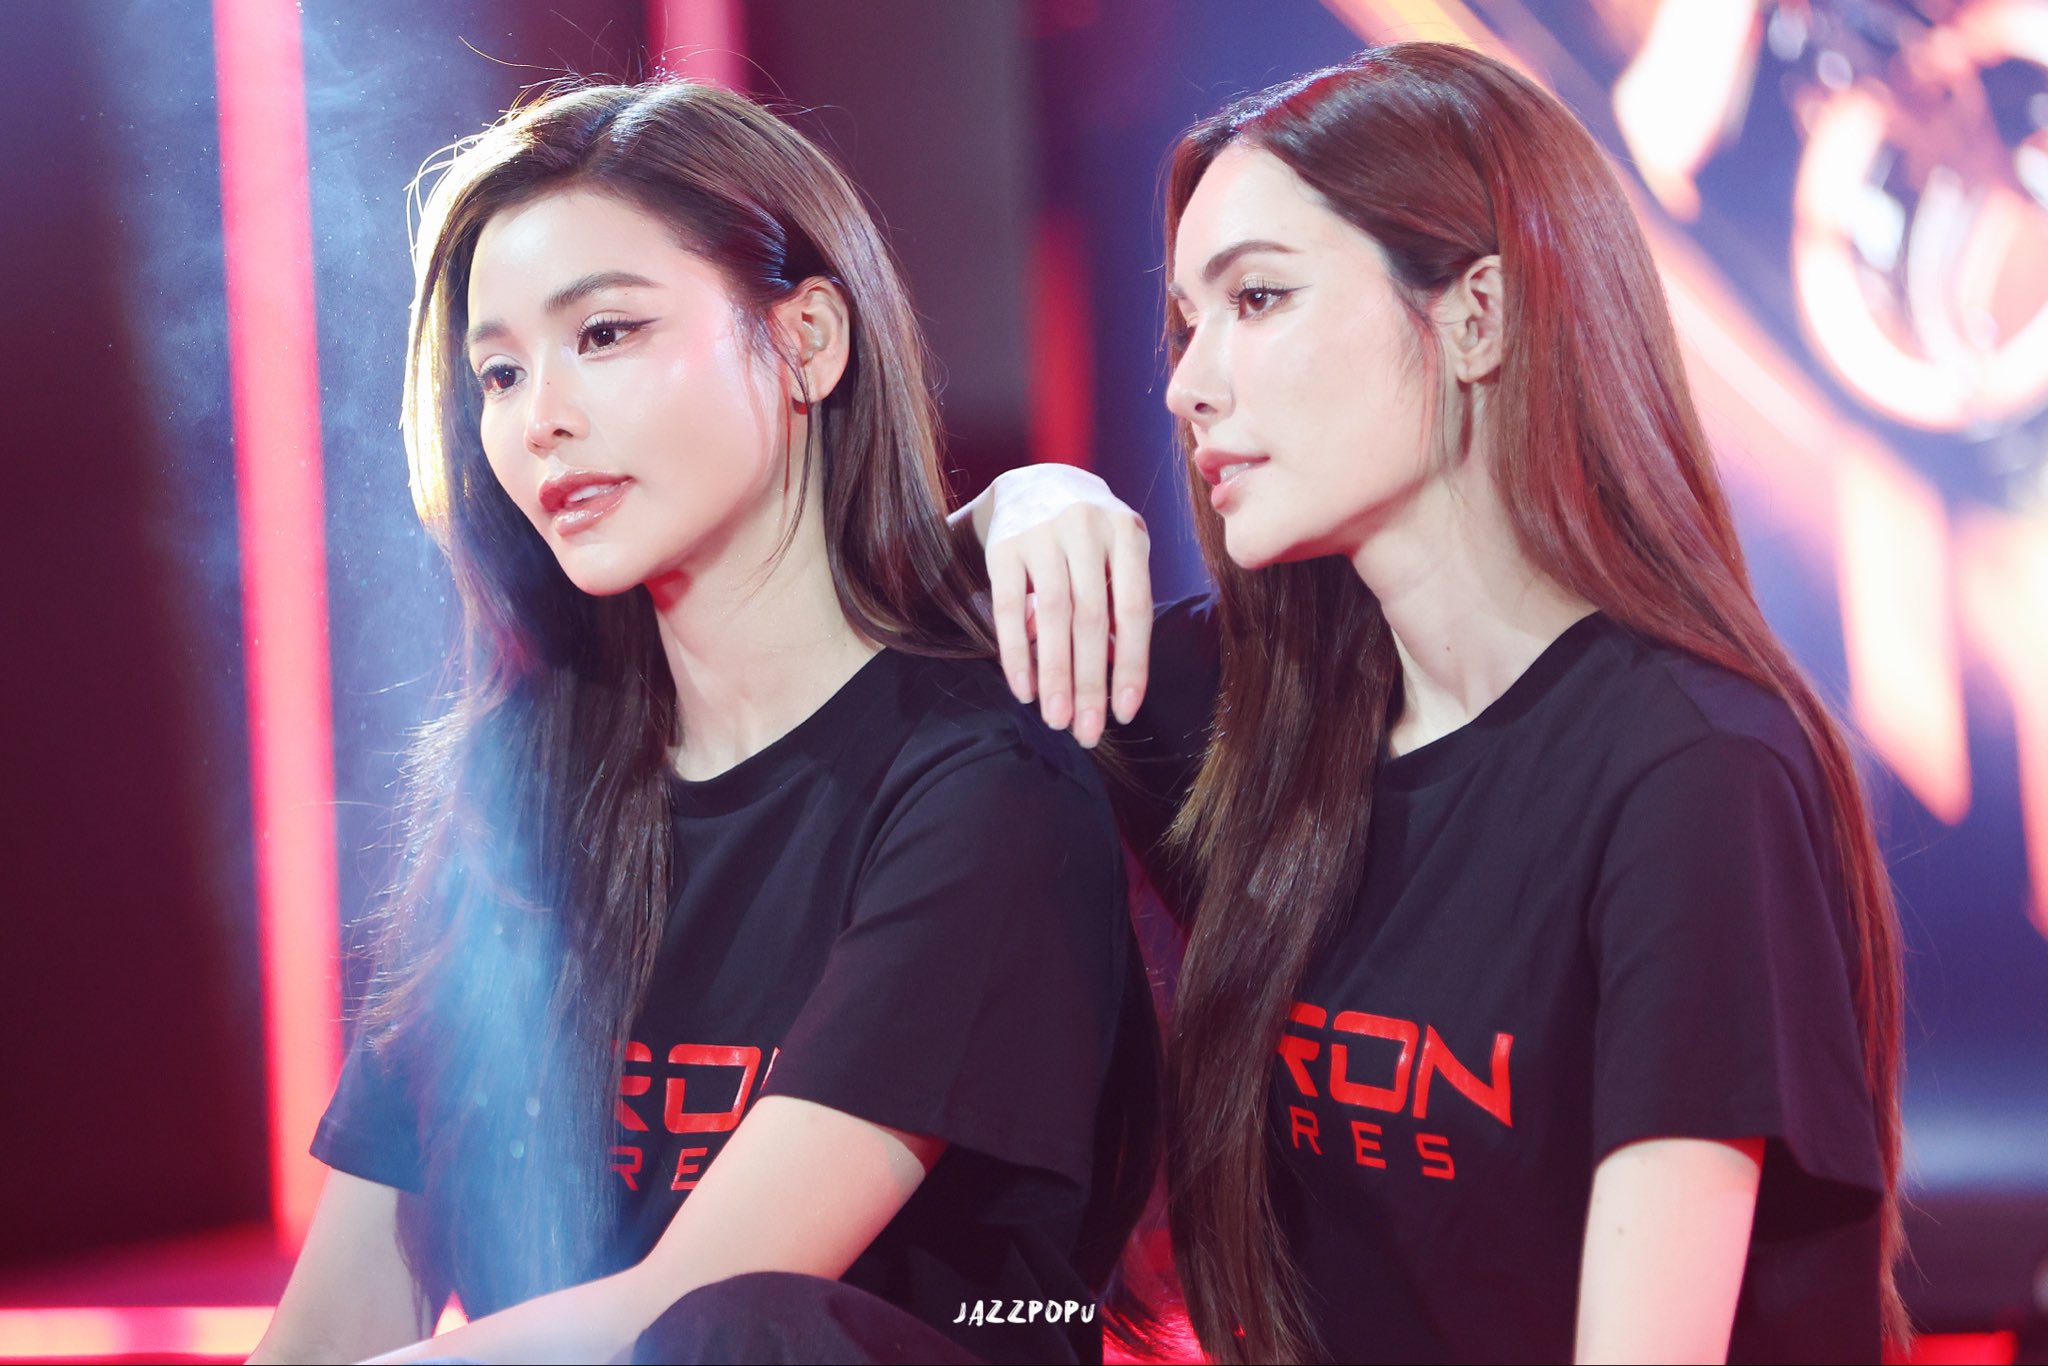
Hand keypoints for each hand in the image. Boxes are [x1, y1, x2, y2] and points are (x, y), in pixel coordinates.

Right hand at [966, 465, 1151, 747]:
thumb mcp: (1116, 557)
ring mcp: (1043, 533)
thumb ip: (1117, 606)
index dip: (1130, 664)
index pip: (1133, 609)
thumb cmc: (1089, 539)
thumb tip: (1111, 675)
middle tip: (1086, 732)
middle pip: (1092, 618)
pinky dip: (1017, 653)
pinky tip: (1024, 689)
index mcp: (1126, 533)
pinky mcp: (1004, 544)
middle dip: (1089, 682)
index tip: (1124, 712)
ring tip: (1056, 720)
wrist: (1036, 484)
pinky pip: (1009, 607)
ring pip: (1052, 616)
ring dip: (1054, 674)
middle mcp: (1087, 528)